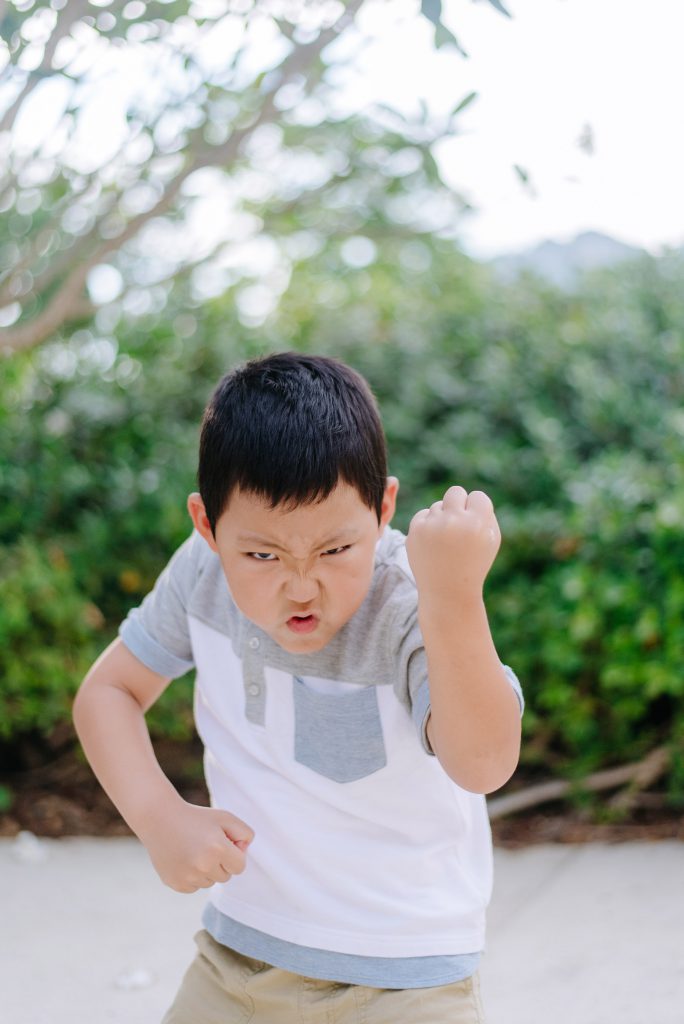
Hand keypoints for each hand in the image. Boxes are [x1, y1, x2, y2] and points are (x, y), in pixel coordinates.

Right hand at [138, 797, 254, 893]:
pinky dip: (192, 877)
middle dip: (221, 862)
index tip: (224, 843)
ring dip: (206, 870)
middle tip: (207, 844)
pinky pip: (194, 887)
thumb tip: (244, 852)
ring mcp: (188, 877)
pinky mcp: (176, 884)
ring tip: (193, 850)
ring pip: (209, 882)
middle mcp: (203, 866)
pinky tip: (184, 859)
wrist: (160, 819)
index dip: (234, 854)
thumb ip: (245, 833)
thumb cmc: (196, 817)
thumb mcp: (225, 817)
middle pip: (225, 876)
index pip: (240, 867)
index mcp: (218, 849)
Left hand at [406, 486, 500, 604]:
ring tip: (446, 543)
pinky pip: (423, 515)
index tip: (475, 524)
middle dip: (458, 504)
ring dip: (443, 519)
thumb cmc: (473, 564)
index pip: (478, 497)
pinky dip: (428, 526)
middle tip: (459, 524)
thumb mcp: (491, 541)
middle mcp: (454, 521)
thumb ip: (485, 514)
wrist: (447, 591)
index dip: (477, 510)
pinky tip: (434, 544)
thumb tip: (469, 496)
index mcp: (477, 523)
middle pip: (455, 492)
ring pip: (438, 505)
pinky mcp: (415, 531)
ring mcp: (432, 525)